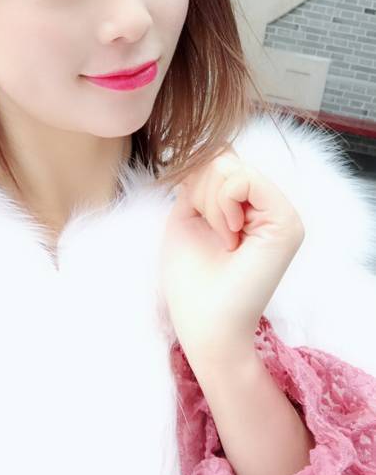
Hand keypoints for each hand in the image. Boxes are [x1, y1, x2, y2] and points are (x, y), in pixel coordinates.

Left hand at [159, 147, 304, 366]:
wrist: (204, 326)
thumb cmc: (191, 279)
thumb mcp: (188, 216)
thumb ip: (200, 182)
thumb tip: (209, 148)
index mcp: (251, 206)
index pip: (218, 159)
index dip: (195, 184)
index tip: (200, 223)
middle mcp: (272, 206)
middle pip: (222, 157)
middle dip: (201, 192)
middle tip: (213, 235)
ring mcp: (283, 212)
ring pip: (228, 164)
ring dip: (210, 203)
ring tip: (222, 239)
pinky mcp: (286, 221)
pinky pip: (241, 178)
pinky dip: (221, 204)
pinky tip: (229, 237)